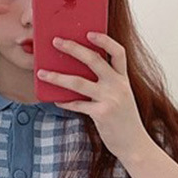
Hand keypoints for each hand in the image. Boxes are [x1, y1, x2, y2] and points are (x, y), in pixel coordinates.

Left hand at [37, 33, 153, 162]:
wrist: (134, 144)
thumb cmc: (124, 120)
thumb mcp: (122, 97)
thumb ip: (107, 84)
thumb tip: (80, 73)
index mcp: (123, 79)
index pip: (118, 52)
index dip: (104, 40)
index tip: (90, 33)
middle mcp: (118, 86)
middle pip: (94, 60)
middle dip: (73, 48)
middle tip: (56, 42)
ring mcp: (110, 99)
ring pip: (78, 82)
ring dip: (57, 77)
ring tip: (42, 73)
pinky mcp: (101, 114)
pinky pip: (76, 104)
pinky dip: (64, 102)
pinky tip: (55, 100)